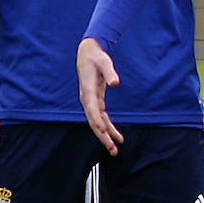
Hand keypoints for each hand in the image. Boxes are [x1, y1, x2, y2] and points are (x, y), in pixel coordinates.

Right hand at [77, 37, 123, 154]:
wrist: (87, 53)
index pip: (92, 109)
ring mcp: (90, 101)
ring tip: (115, 149)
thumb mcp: (103, 61)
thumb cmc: (95, 56)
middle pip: (93, 121)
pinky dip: (108, 127)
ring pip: (97, 123)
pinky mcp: (95, 101)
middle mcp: (87, 99)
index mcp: (87, 90)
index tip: (103, 131)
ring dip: (106, 135)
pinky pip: (101, 118)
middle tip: (111, 148)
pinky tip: (116, 136)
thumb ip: (109, 72)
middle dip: (102, 135)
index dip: (97, 121)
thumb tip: (115, 82)